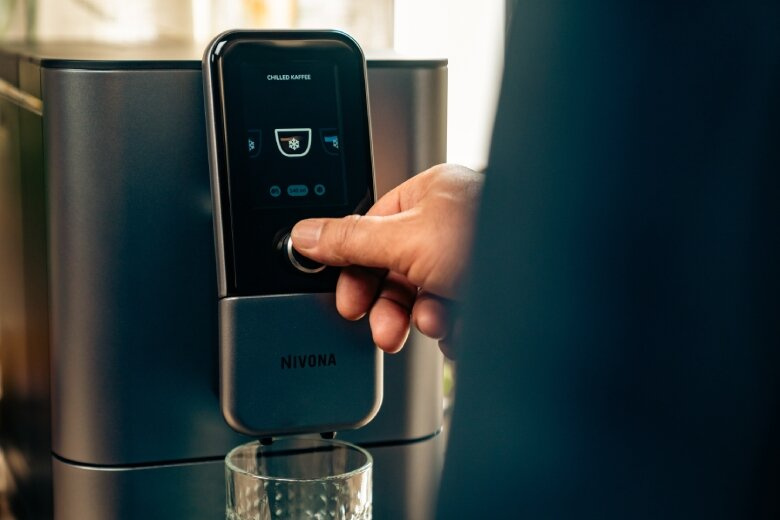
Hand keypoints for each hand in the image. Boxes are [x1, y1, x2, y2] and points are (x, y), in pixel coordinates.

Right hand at [291, 163, 482, 354]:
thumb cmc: (494, 238)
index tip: (347, 300)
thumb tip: (304, 234)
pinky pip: (455, 314)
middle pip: (397, 270)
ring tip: (439, 323)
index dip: (355, 270)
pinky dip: (454, 328)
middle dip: (392, 306)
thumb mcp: (406, 241)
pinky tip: (463, 328)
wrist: (558, 282)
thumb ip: (350, 240)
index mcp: (429, 196)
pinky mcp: (489, 290)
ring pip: (425, 298)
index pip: (371, 231)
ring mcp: (470, 258)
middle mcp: (450, 224)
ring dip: (426, 319)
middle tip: (386, 330)